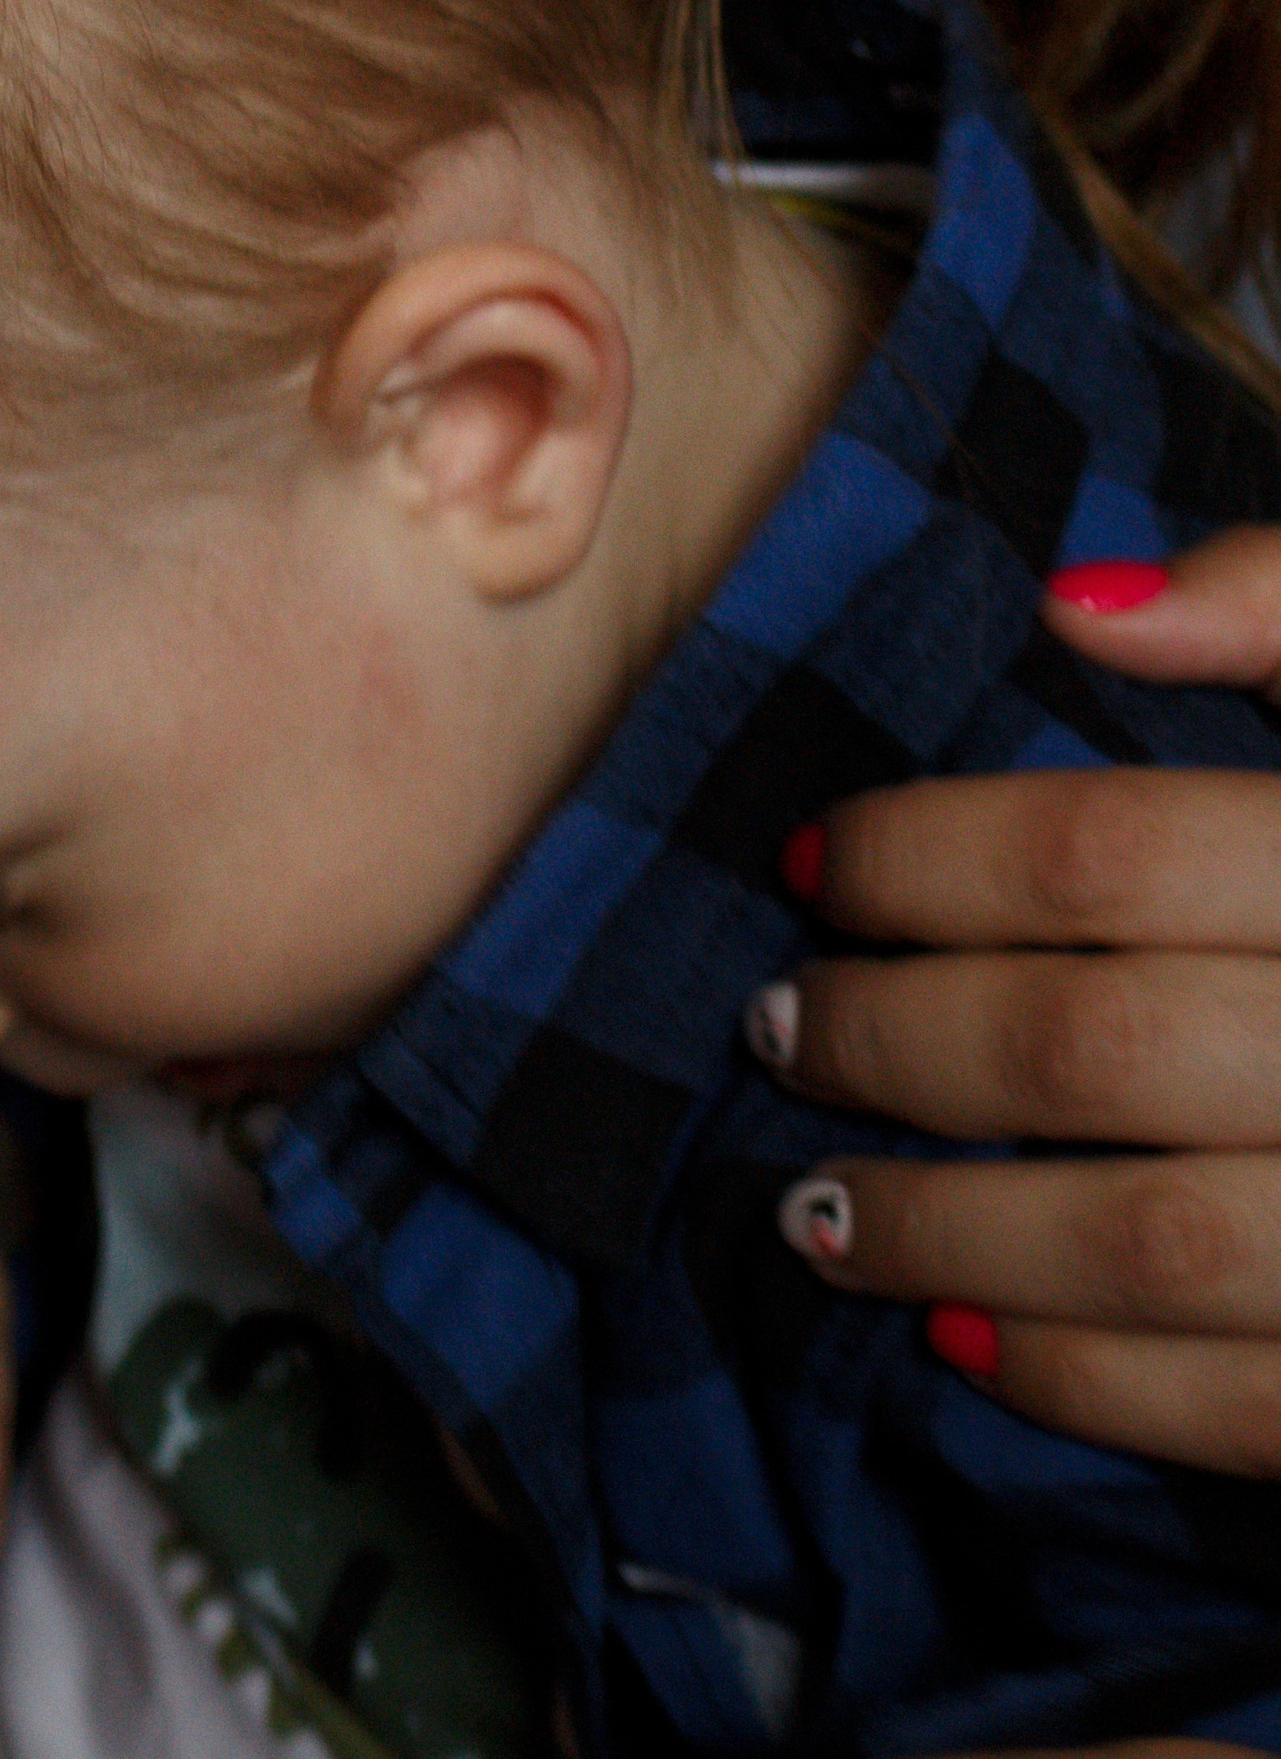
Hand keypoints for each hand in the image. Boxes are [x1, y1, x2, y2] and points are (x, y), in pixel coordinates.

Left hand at [756, 527, 1280, 1471]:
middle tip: (780, 1023)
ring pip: (1143, 1243)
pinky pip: (1249, 1409)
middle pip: (1086, 1046)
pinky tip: (967, 1340)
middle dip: (892, 1041)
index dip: (925, 857)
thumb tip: (1077, 604)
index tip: (809, 859)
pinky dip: (1086, 1385)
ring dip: (946, 1230)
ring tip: (813, 1206)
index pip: (1101, 854)